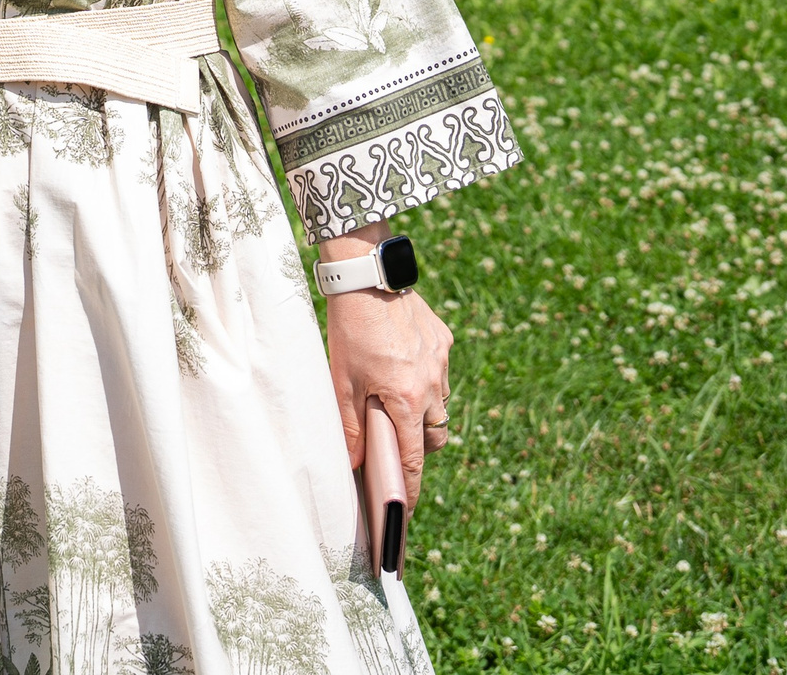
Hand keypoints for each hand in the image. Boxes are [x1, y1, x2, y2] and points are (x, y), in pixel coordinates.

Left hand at [321, 233, 453, 508]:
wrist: (367, 276)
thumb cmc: (350, 330)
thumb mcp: (342, 381)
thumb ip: (352, 426)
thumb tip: (357, 464)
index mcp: (407, 399)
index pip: (413, 460)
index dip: (411, 489)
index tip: (408, 510)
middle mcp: (432, 384)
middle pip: (435, 436)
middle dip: (419, 448)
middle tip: (395, 447)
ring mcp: (442, 362)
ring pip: (440, 404)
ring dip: (422, 412)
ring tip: (395, 405)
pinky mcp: (444, 341)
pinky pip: (440, 374)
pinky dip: (425, 381)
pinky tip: (401, 369)